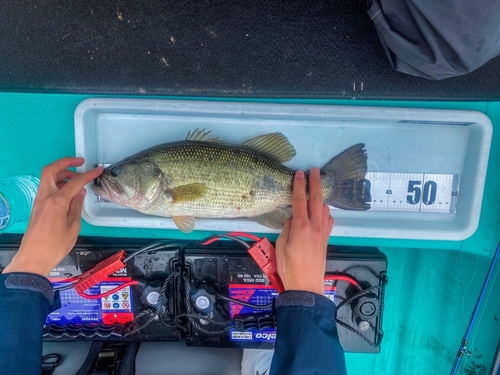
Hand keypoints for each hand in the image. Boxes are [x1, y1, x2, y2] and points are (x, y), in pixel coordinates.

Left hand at [2, 158, 102, 276]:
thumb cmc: (55, 245)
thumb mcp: (73, 226)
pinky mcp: (37, 207)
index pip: (74, 182)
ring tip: (76, 179)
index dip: (88, 174)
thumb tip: (79, 194)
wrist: (34, 258)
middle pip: (51, 170)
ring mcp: (38, 202)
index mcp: (56, 201)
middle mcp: (45, 197)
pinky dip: (58, 184)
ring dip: (61, 174)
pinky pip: (47, 189)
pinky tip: (68, 192)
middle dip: (65, 163)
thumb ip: (76, 207)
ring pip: (47, 179)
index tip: (98, 170)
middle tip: (80, 162)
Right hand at [275, 168, 333, 294]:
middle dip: (315, 183)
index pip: (300, 200)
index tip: (299, 173)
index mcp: (301, 227)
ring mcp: (323, 232)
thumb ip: (286, 228)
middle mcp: (315, 226)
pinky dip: (324, 212)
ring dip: (320, 198)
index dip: (299, 185)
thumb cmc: (289, 267)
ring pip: (325, 208)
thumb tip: (292, 218)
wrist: (306, 285)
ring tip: (314, 192)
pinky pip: (328, 219)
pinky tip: (320, 212)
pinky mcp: (326, 239)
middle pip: (317, 199)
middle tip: (314, 171)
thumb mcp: (280, 245)